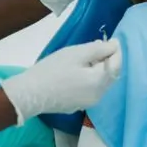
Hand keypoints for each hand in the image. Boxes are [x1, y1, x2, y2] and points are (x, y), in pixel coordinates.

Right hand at [0, 40, 121, 125]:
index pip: (117, 65)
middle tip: (98, 46)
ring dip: (98, 70)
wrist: (30, 93)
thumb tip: (114, 46)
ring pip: (100, 83)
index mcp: (99, 83)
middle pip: (110, 75)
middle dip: (107, 60)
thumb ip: (98, 49)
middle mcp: (98, 96)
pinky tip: (77, 72)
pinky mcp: (77, 106)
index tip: (112, 40)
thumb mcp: (76, 54)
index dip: (116, 51)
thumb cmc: (52, 70)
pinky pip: (90, 90)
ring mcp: (88, 103)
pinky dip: (89, 79)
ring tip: (86, 57)